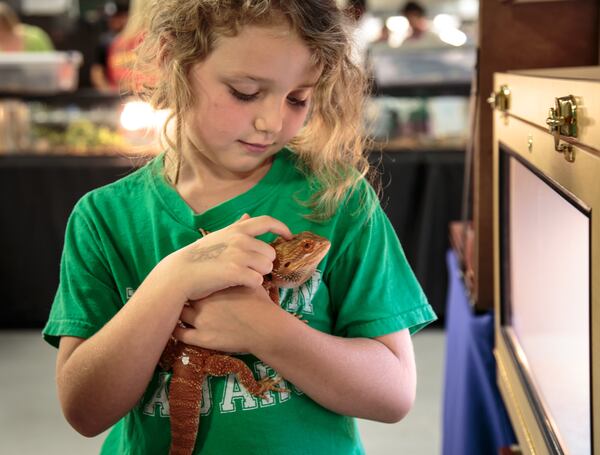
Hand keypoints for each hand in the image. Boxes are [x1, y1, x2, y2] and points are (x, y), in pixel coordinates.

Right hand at [162, 214, 291, 301]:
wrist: (180, 274)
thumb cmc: (200, 257)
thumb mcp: (219, 236)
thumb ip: (237, 227)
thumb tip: (247, 216)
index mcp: (237, 229)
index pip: (267, 221)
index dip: (282, 228)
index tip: (289, 236)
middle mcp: (240, 239)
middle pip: (270, 253)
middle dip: (264, 263)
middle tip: (248, 270)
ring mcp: (238, 255)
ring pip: (267, 268)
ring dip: (259, 274)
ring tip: (241, 276)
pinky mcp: (236, 272)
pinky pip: (258, 280)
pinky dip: (252, 285)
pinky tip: (238, 284)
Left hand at [173, 285, 279, 352]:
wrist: (266, 328)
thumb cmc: (261, 304)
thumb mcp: (249, 282)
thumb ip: (238, 275)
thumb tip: (238, 266)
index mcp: (213, 287)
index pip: (192, 281)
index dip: (190, 282)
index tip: (191, 283)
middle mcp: (202, 302)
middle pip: (183, 296)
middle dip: (182, 295)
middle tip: (181, 295)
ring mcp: (200, 321)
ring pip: (179, 313)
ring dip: (178, 311)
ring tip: (176, 310)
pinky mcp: (202, 339)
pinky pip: (180, 334)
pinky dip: (175, 329)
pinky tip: (175, 326)